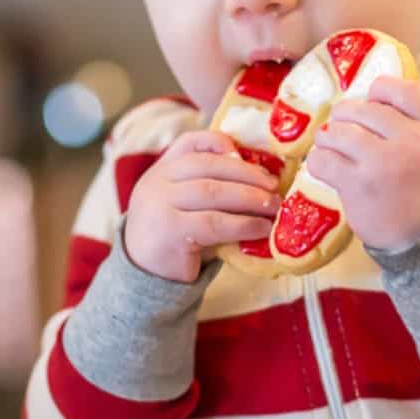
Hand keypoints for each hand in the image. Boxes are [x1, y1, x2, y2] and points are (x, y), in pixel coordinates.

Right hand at [121, 129, 281, 280]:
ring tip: (273, 207)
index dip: (220, 143)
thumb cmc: (175, 238)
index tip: (246, 155)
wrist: (145, 275)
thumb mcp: (184, 205)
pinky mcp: (170, 230)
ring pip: (213, 192)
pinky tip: (260, 229)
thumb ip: (208, 187)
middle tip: (274, 186)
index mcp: (161, 170)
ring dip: (250, 198)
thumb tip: (261, 179)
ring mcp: (160, 204)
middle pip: (208, 166)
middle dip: (247, 174)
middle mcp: (157, 182)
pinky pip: (214, 222)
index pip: (189, 143)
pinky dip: (243, 224)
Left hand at [308, 76, 419, 253]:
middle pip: (364, 109)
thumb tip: (376, 99)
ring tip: (332, 146)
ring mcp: (383, 163)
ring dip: (329, 136)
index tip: (371, 101)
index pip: (403, 90)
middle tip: (343, 128)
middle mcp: (411, 142)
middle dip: (347, 116)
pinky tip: (327, 167)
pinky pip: (323, 159)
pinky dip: (319, 160)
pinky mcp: (358, 185)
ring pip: (339, 130)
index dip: (380, 91)